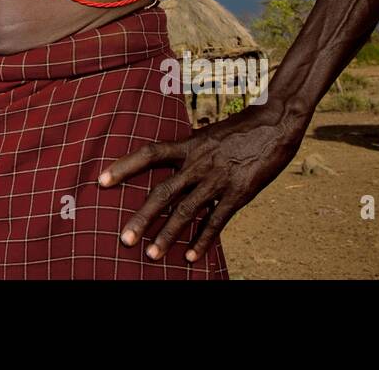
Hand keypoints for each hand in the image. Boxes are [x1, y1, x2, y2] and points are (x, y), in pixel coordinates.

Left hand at [97, 103, 305, 263]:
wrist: (277, 122)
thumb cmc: (241, 128)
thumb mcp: (209, 135)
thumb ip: (190, 152)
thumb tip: (171, 162)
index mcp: (188, 145)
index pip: (149, 154)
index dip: (124, 166)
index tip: (101, 181)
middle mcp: (198, 162)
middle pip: (162, 192)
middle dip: (142, 218)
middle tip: (124, 240)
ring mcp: (217, 178)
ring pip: (186, 211)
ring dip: (167, 235)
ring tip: (151, 255)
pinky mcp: (238, 192)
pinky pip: (217, 221)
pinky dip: (203, 240)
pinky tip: (191, 257)